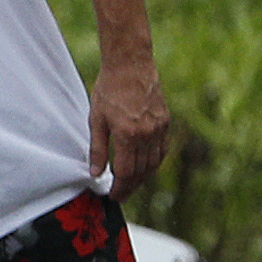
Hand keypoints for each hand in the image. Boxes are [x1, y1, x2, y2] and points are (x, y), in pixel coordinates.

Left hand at [87, 60, 172, 194]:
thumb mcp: (96, 120)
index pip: (125, 172)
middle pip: (141, 171)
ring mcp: (159, 128)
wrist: (131, 65)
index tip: (113, 196)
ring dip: (143, 177)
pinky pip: (162, 150)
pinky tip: (146, 167)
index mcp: (128, 135)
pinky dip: (154, 162)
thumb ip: (97, 149)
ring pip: (154, 163)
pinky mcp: (165, 122)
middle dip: (130, 186)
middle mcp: (147, 134)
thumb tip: (95, 173)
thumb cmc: (109, 90)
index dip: (119, 187)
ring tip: (131, 184)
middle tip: (120, 195)